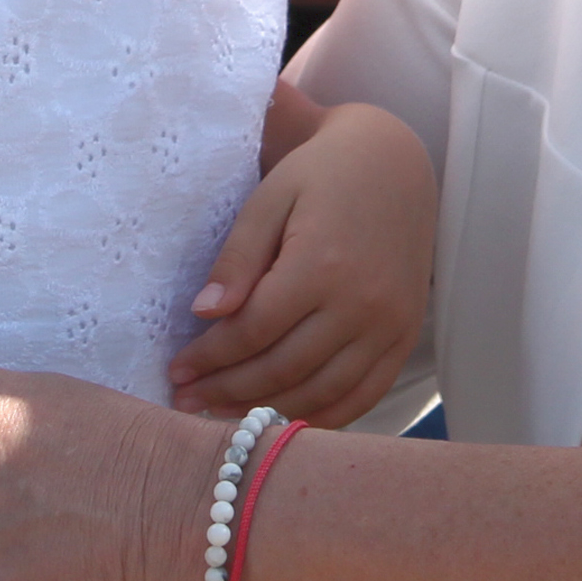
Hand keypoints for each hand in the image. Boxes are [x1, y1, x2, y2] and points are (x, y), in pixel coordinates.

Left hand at [167, 100, 434, 423]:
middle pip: (282, 369)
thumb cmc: (321, 174)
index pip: (253, 331)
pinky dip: (323, 417)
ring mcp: (390, 325)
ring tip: (222, 415)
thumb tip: (203, 314)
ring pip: (320, 393)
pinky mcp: (405, 335)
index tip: (176, 370)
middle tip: (186, 402)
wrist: (393, 161)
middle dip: (226, 390)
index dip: (209, 357)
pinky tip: (285, 419)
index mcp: (322, 264)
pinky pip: (364, 394)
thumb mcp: (270, 198)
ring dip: (267, 410)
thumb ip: (238, 258)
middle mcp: (361, 303)